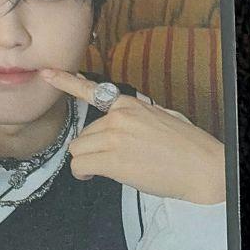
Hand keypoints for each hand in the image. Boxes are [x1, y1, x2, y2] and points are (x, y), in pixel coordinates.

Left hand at [41, 69, 225, 204]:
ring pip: (78, 151)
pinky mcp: (113, 161)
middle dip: (92, 149)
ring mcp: (115, 138)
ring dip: (89, 162)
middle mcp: (119, 117)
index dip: (66, 81)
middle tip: (113, 160)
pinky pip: (80, 166)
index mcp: (131, 105)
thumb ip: (136, 118)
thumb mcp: (162, 118)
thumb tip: (122, 127)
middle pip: (83, 135)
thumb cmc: (188, 148)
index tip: (47, 73)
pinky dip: (84, 174)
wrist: (202, 167)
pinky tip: (97, 176)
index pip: (92, 90)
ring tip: (109, 169)